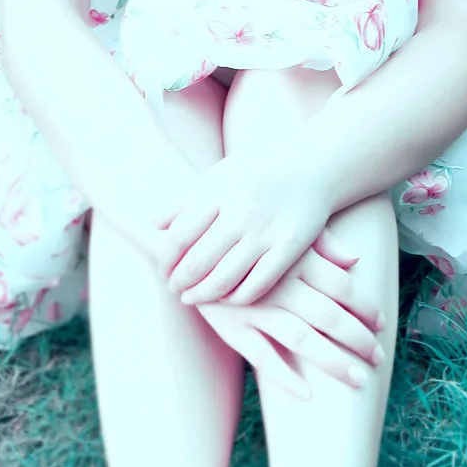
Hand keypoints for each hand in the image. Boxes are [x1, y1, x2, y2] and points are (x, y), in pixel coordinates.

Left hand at [158, 152, 343, 305]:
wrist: (314, 167)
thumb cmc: (258, 173)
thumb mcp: (220, 175)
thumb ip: (185, 200)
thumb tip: (152, 225)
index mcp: (219, 190)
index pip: (178, 237)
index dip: (165, 259)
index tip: (163, 268)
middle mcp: (242, 210)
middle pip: (197, 262)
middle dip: (179, 281)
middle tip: (175, 288)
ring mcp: (268, 230)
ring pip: (224, 279)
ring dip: (202, 295)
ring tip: (193, 297)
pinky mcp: (291, 247)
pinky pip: (257, 285)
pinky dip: (237, 298)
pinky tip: (228, 297)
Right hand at [195, 242, 386, 397]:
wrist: (184, 239)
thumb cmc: (242, 232)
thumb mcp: (281, 229)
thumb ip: (321, 243)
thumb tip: (355, 260)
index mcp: (297, 258)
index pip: (343, 286)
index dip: (365, 308)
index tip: (381, 324)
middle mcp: (280, 284)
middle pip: (331, 317)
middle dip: (359, 340)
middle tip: (379, 358)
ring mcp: (255, 308)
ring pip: (303, 340)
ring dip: (334, 362)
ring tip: (358, 380)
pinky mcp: (232, 326)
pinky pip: (262, 357)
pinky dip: (285, 377)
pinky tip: (308, 394)